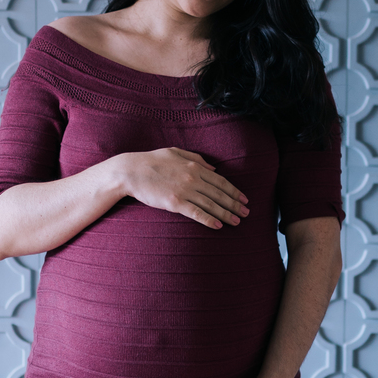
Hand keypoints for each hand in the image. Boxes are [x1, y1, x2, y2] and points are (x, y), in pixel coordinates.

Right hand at [117, 149, 247, 228]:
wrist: (131, 171)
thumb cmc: (152, 161)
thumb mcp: (176, 152)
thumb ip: (197, 158)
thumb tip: (214, 168)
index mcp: (195, 166)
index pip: (221, 181)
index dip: (235, 192)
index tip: (244, 199)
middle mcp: (193, 178)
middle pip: (220, 194)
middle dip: (235, 205)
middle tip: (246, 214)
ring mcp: (185, 190)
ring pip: (211, 204)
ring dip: (226, 214)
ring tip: (237, 222)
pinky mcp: (175, 202)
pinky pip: (196, 213)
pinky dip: (209, 219)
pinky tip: (218, 226)